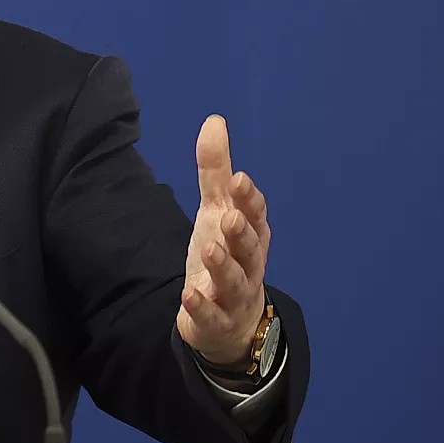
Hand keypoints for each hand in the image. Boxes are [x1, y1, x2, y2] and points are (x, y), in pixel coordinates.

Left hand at [176, 115, 270, 366]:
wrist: (232, 322)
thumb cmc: (226, 255)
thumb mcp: (216, 211)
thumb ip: (215, 171)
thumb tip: (215, 120)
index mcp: (251, 235)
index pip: (255, 214)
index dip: (249, 199)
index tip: (239, 179)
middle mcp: (249, 264)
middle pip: (250, 247)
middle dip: (242, 231)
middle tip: (229, 215)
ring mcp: (235, 295)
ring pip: (235, 280)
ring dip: (223, 266)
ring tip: (210, 247)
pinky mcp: (217, 321)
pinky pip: (212, 315)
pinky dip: (202, 307)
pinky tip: (188, 295)